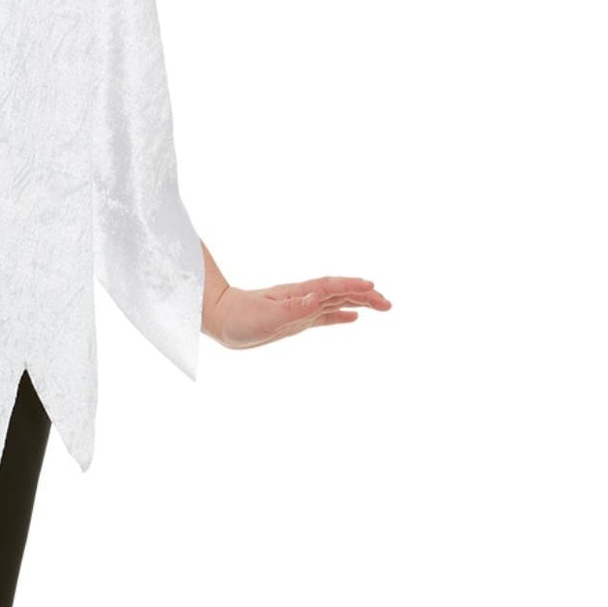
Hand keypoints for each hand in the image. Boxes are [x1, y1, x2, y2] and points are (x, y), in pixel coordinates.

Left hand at [206, 276, 390, 350]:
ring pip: (336, 301)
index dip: (352, 286)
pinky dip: (341, 315)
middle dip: (365, 295)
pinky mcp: (295, 320)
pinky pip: (324, 316)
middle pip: (340, 292)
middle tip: (388, 303)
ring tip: (382, 306)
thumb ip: (292, 307)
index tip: (372, 287)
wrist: (219, 319)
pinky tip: (354, 318)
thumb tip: (316, 297)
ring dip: (359, 302)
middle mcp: (302, 298)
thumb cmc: (239, 318)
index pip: (331, 286)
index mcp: (298, 294)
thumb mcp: (265, 316)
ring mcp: (300, 308)